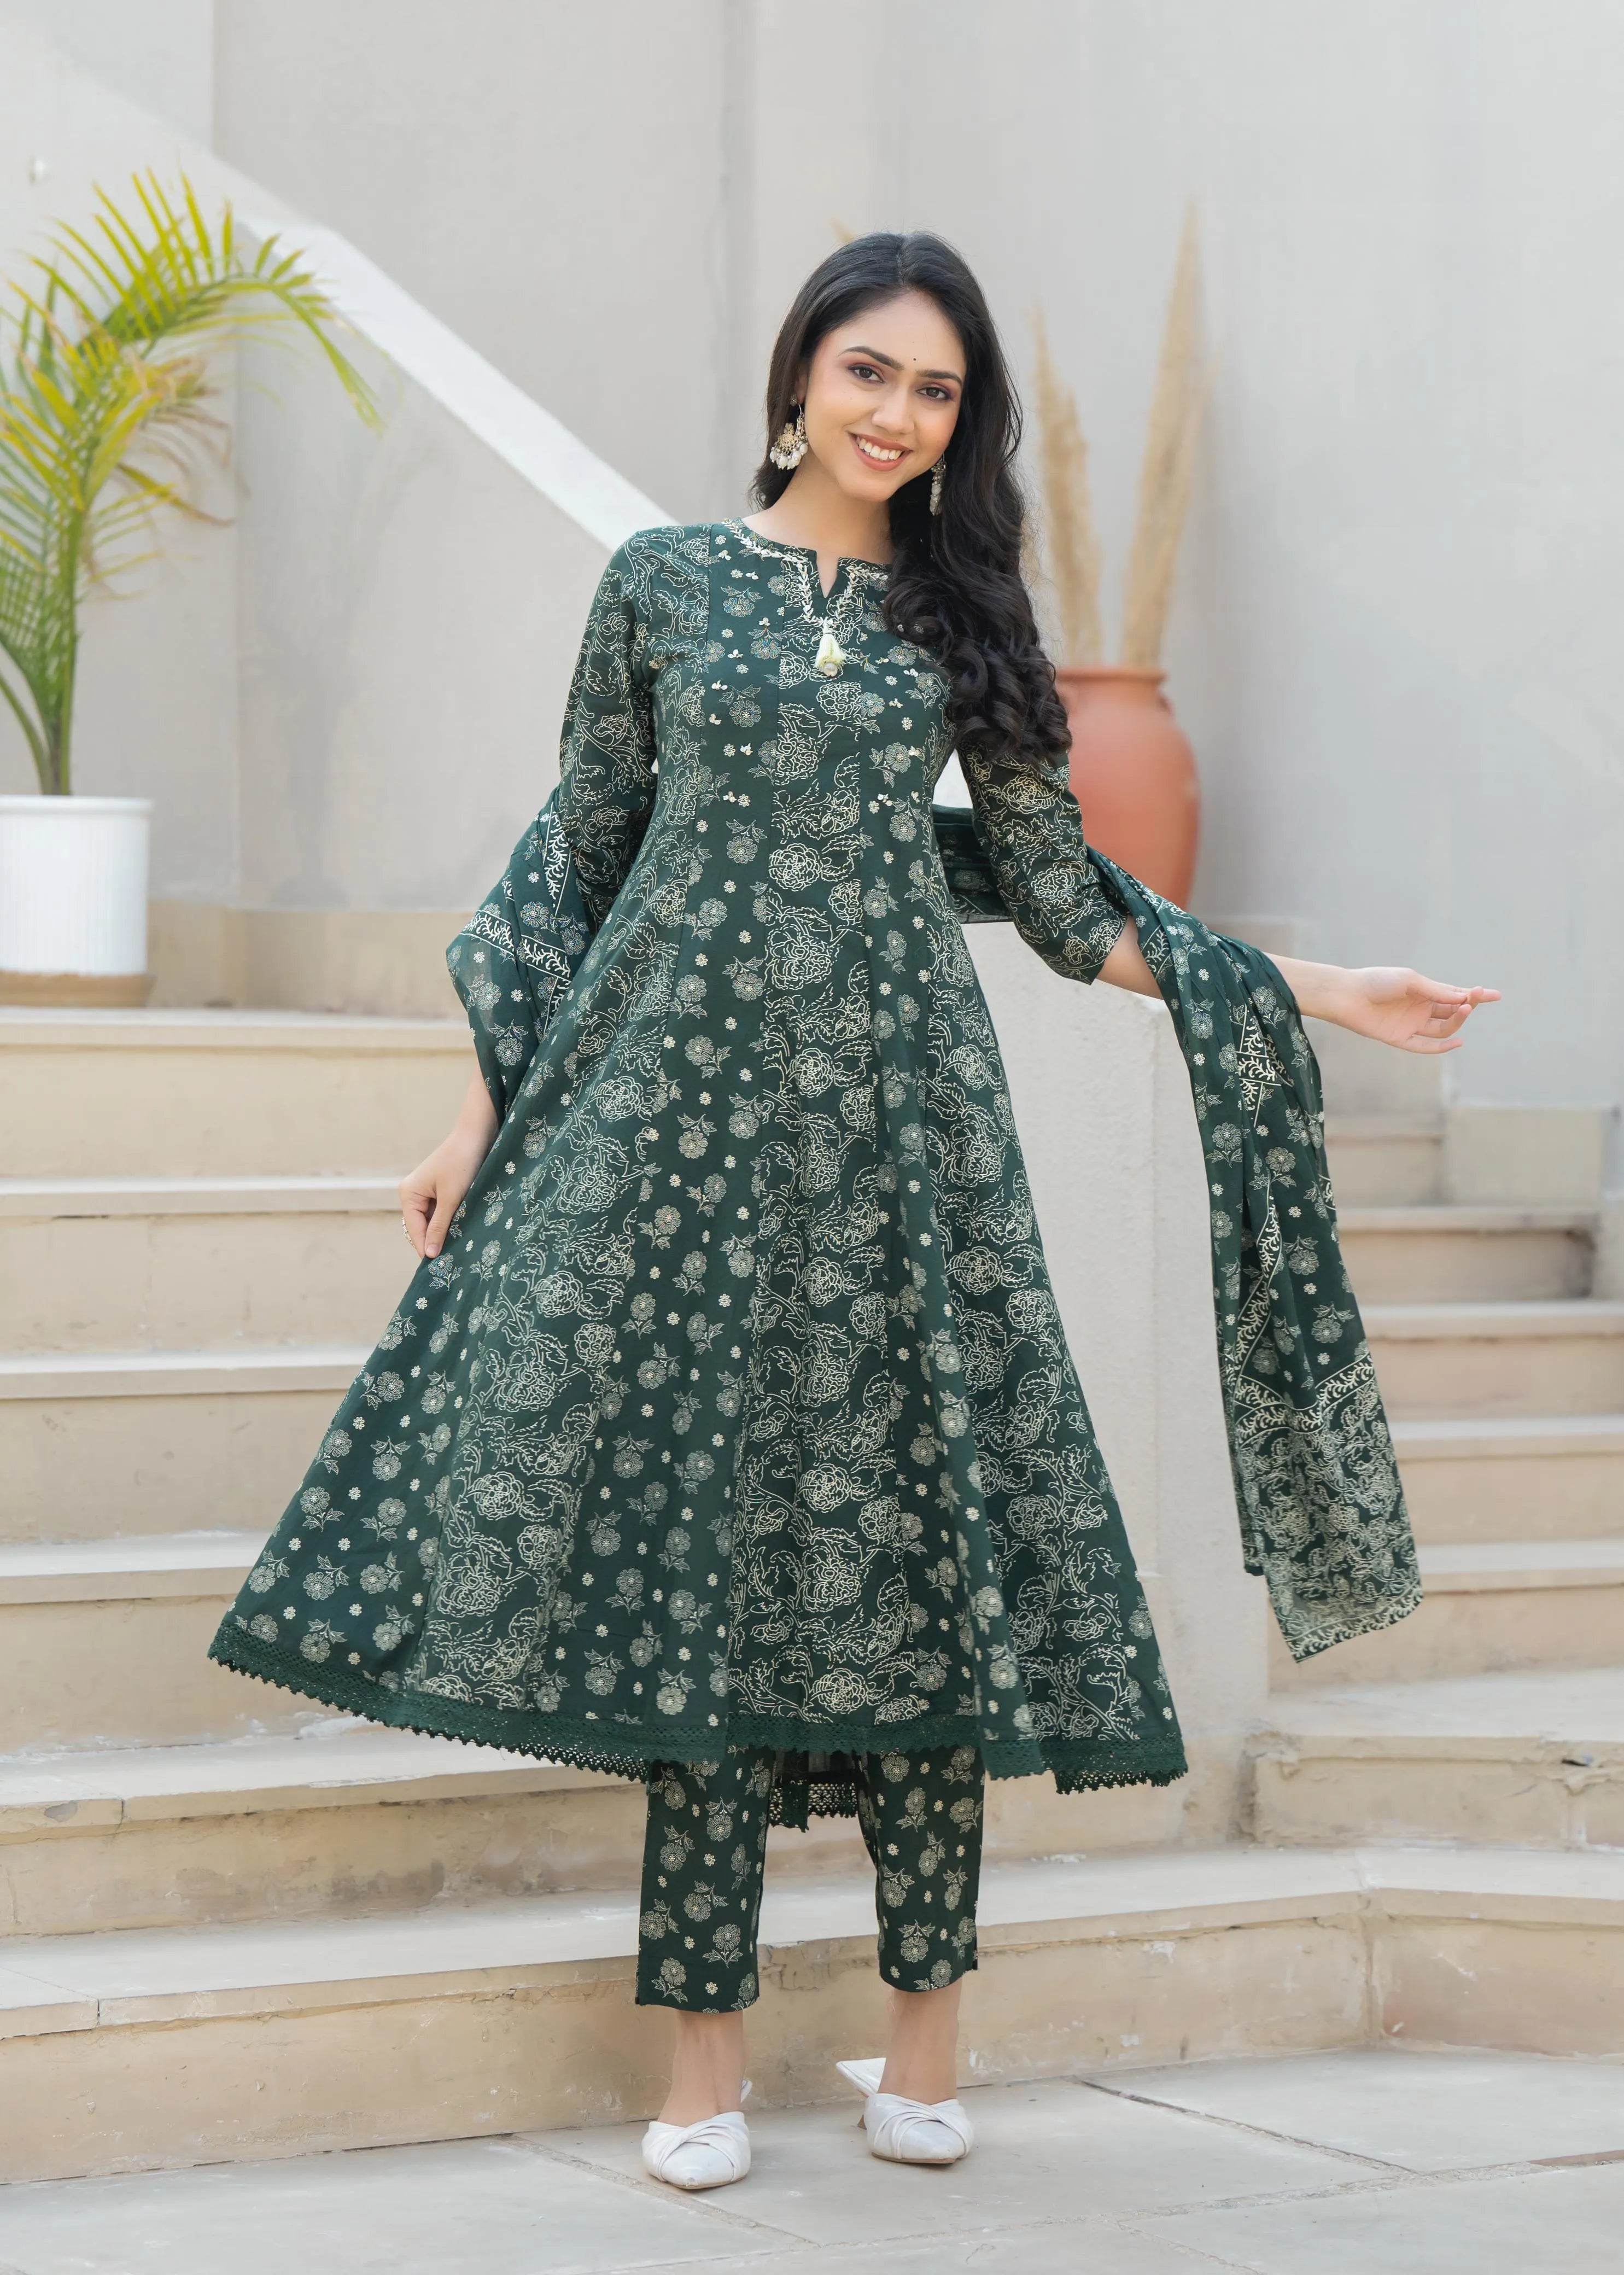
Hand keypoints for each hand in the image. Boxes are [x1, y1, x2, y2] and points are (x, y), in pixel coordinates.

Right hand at [399, 1065, 499, 1257]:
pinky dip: (452, 1224)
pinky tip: (464, 1233)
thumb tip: (431, 1254)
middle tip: (452, 1263)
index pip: (415, 1230)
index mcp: (408, 1194)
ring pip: (434, 1223)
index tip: (440, 1268)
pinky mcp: (441, 1192)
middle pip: (422, 1229)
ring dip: (445, 1234)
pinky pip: (443, 1215)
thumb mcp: (451, 1198)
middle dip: (436, 1242)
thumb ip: (440, 1226)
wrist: (477, 1136)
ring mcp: (427, 1194)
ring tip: (459, 1250)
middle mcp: (413, 1195)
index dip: (427, 1249)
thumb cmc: (462, 1163)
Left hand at [1309, 964, 1500, 1052]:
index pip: (1455, 995)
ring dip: (1456, 1021)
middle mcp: (1421, 1009)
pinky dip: (1442, 1047)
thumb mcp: (1411, 981)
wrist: (1348, 995)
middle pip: (1452, 1013)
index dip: (1475, 996)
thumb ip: (1436, 991)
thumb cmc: (1378, 981)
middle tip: (1474, 1000)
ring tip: (1465, 1009)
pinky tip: (1458, 1042)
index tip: (1495, 995)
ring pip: (1442, 1029)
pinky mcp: (1400, 1039)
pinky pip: (1424, 1046)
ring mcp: (1411, 1025)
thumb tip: (1464, 997)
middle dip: (1467, 1006)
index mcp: (1425, 992)